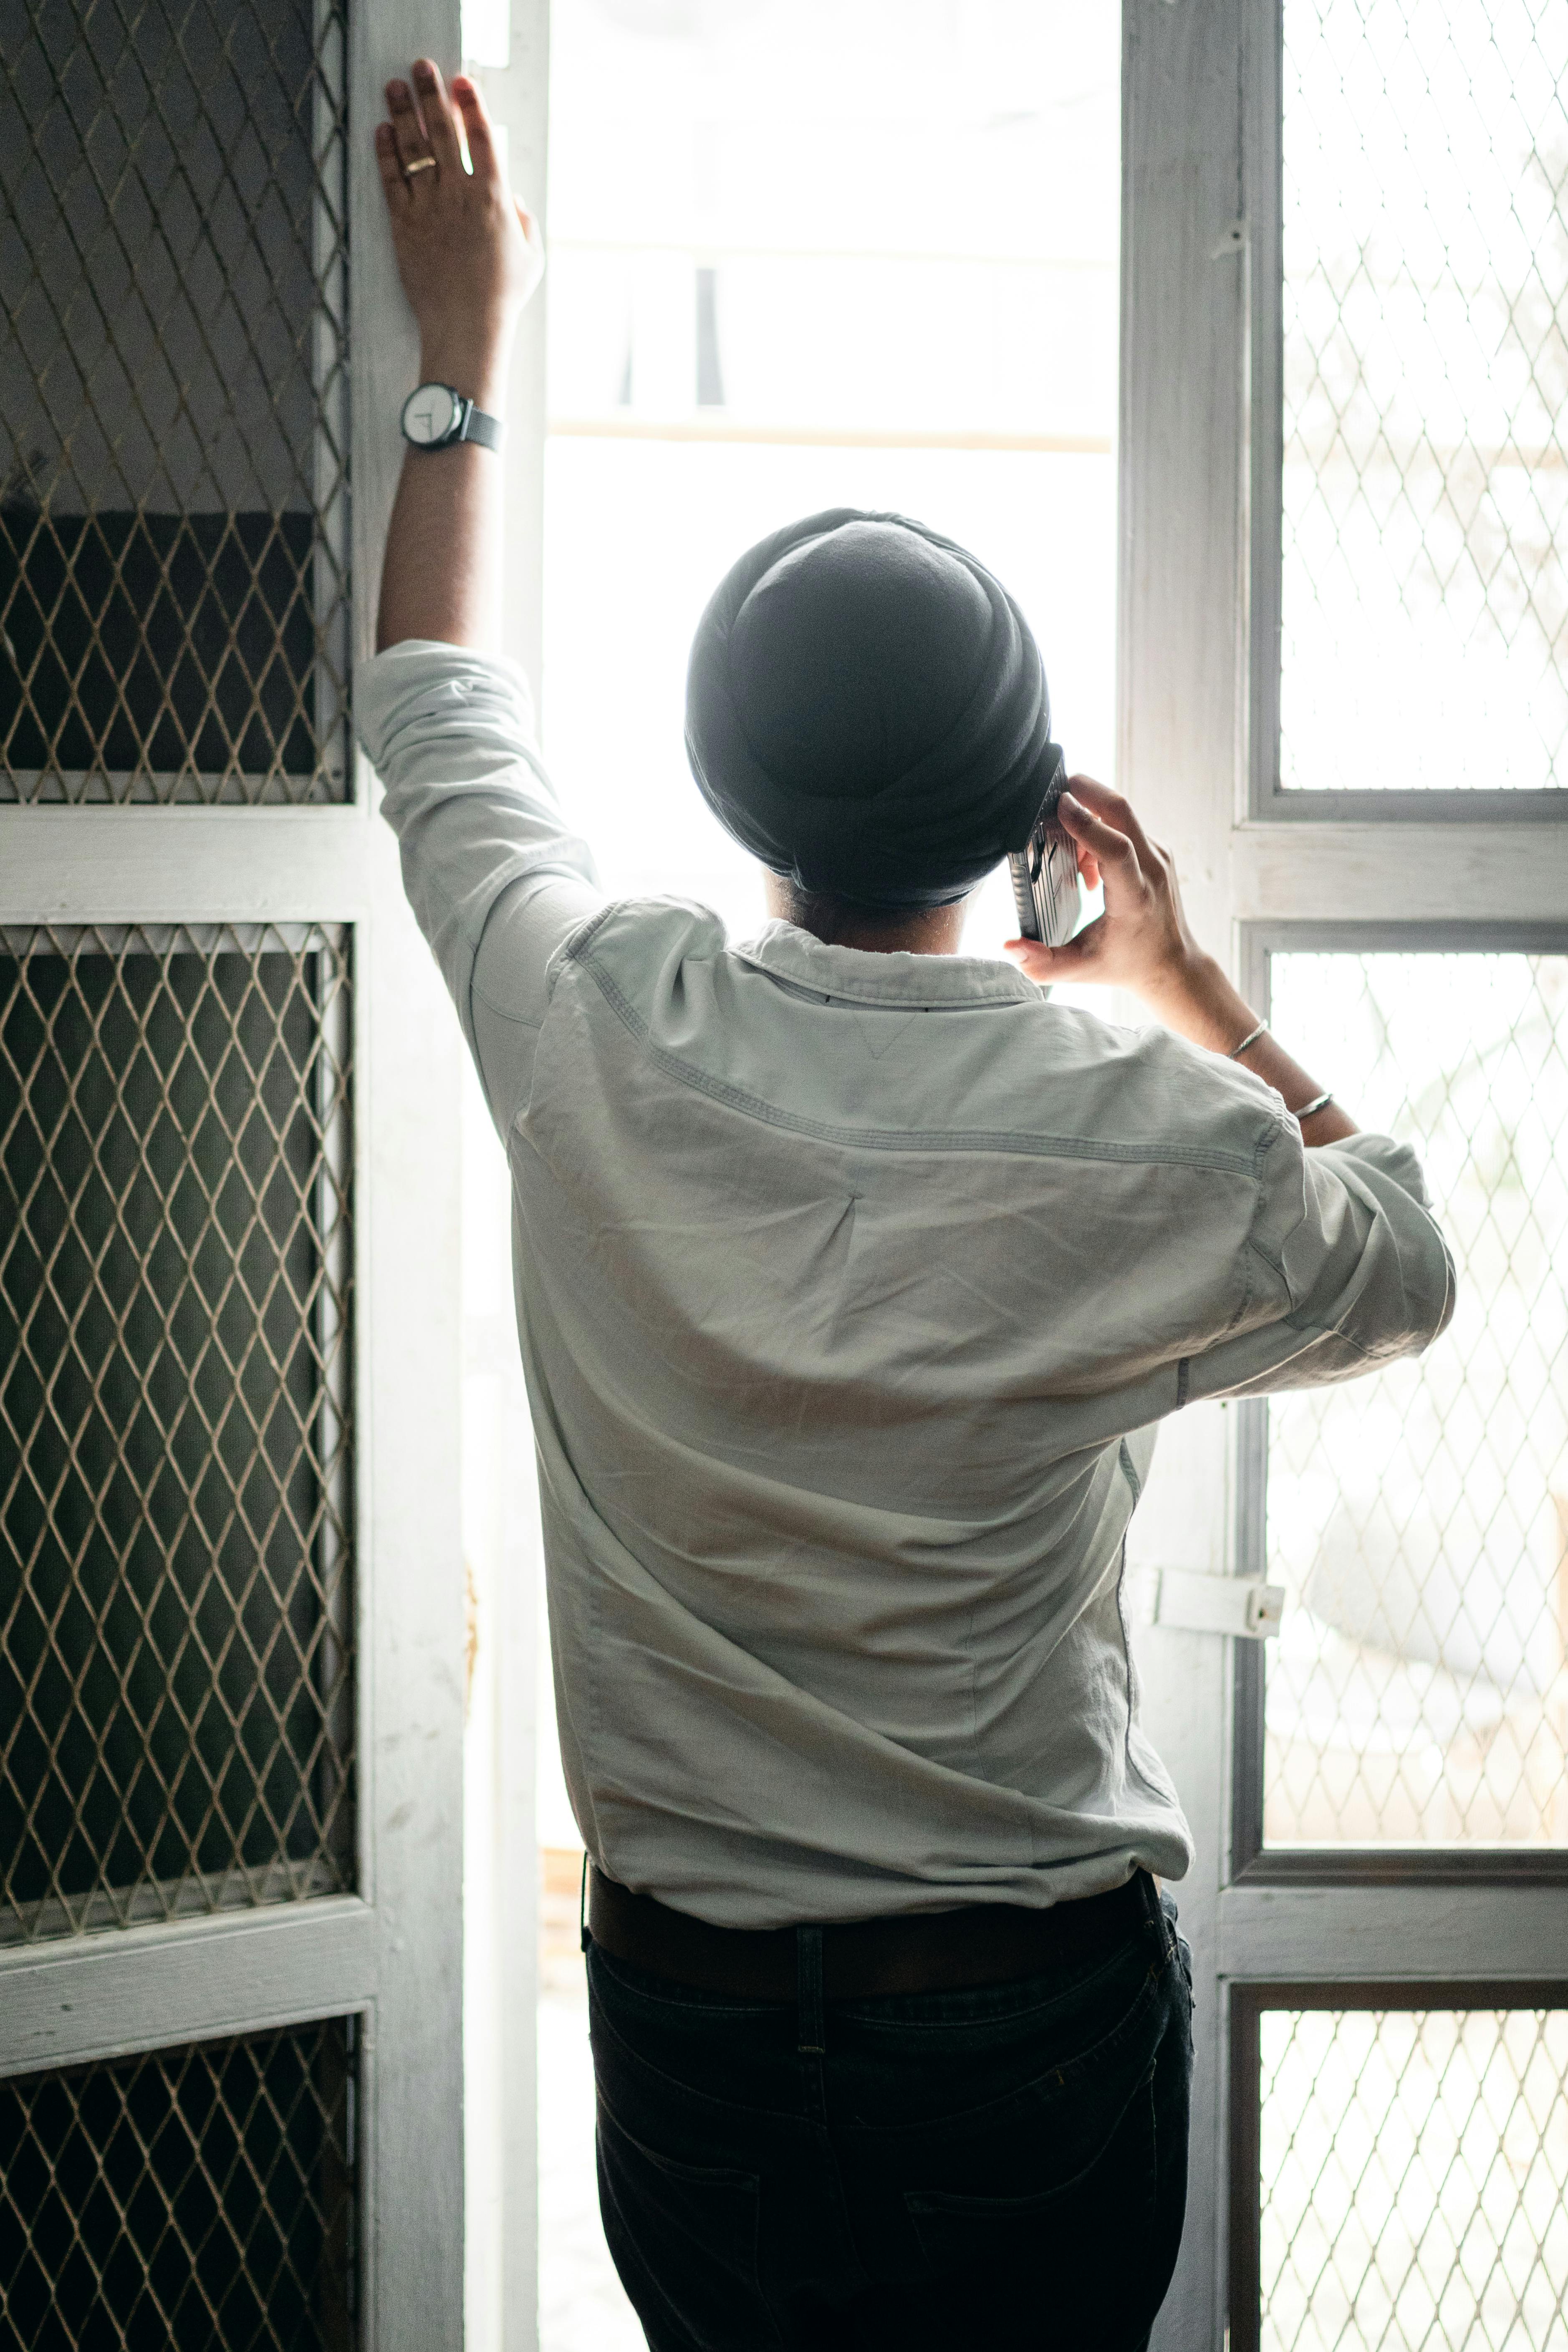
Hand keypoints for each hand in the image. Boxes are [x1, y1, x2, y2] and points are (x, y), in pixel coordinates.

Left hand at [376, 61, 543, 406]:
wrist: (466, 328)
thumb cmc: (501, 297)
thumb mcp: (530, 257)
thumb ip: (523, 220)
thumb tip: (511, 196)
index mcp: (494, 198)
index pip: (482, 137)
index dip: (470, 105)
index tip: (461, 82)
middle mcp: (460, 195)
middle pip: (443, 132)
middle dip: (431, 95)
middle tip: (422, 69)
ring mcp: (430, 208)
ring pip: (414, 149)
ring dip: (403, 112)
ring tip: (395, 87)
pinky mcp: (404, 225)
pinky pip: (393, 179)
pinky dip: (387, 152)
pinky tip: (383, 131)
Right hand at [1004, 776, 1207, 1015]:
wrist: (1172, 964)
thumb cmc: (1126, 964)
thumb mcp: (1080, 970)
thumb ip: (1041, 963)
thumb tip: (1010, 946)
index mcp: (1135, 898)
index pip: (1116, 849)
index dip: (1087, 824)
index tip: (1060, 804)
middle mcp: (1152, 869)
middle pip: (1121, 811)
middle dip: (1086, 790)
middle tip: (1052, 791)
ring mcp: (1158, 855)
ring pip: (1120, 813)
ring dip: (1088, 817)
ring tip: (1070, 856)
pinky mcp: (1156, 849)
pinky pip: (1125, 824)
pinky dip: (1099, 830)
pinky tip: (1088, 864)